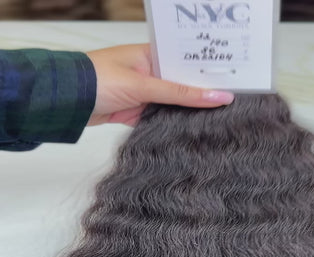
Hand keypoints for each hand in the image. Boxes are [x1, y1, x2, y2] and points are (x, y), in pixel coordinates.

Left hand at [86, 44, 234, 125]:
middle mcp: (151, 73)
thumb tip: (218, 96)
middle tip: (231, 104)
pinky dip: (174, 124)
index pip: (188, 62)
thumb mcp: (144, 85)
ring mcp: (145, 94)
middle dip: (203, 94)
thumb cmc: (98, 80)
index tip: (233, 82)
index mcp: (152, 55)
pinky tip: (193, 129)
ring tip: (219, 119)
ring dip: (189, 112)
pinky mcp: (138, 112)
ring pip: (175, 103)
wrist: (65, 101)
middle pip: (184, 84)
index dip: (210, 72)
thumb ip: (181, 93)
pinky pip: (163, 118)